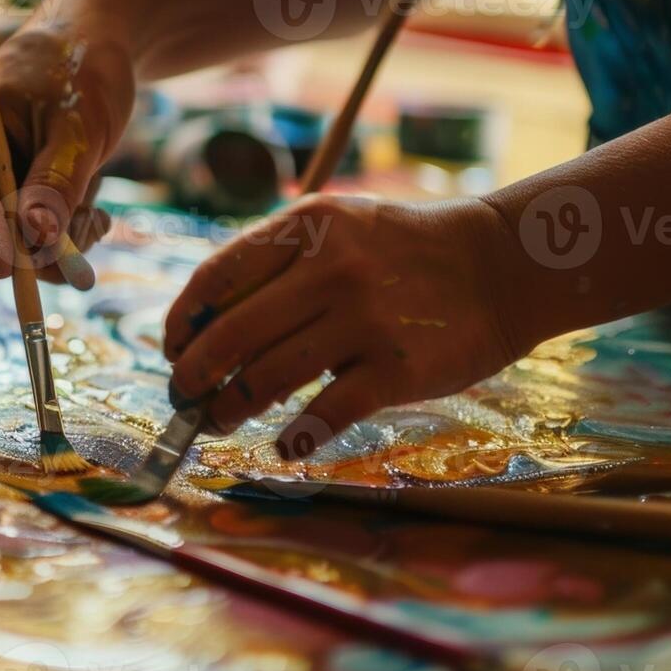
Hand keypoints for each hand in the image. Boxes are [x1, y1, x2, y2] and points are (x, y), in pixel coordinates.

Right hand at [0, 23, 133, 288]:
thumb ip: (57, 181)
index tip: (9, 267)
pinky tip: (97, 215)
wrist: (97, 45)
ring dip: (60, 241)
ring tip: (98, 217)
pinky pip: (35, 234)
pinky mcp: (17, 192)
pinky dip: (68, 233)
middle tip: (84, 254)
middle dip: (34, 244)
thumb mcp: (79, 125)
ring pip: (14, 237)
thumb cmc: (82, 69)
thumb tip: (37, 240)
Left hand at [163, 195, 526, 458]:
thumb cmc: (402, 249)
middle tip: (184, 396)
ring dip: (231, 408)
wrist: (499, 263)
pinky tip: (285, 444)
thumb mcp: (337, 226)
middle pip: (231, 335)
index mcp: (306, 227)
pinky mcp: (396, 369)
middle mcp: (330, 269)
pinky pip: (326, 413)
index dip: (181, 322)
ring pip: (267, 377)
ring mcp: (364, 320)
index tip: (171, 348)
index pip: (215, 278)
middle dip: (194, 375)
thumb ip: (277, 262)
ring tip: (220, 420)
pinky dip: (296, 436)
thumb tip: (205, 324)